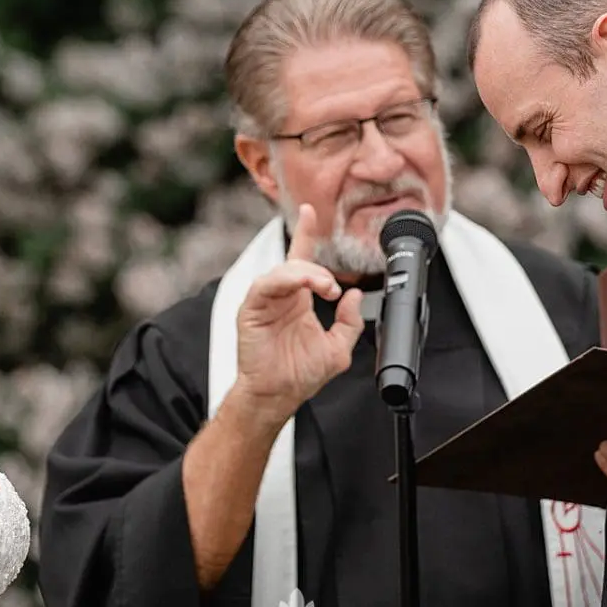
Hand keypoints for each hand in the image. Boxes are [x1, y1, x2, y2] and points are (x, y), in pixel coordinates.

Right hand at [228, 204, 363, 430]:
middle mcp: (281, 296)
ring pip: (283, 272)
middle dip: (317, 268)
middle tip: (331, 288)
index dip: (306, 233)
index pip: (302, 259)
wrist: (277, 396)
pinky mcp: (251, 309)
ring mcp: (265, 301)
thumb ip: (349, 322)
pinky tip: (302, 288)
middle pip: (296, 262)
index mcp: (299, 300)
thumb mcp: (338, 348)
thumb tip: (355, 296)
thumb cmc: (299, 375)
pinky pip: (265, 285)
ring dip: (306, 274)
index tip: (311, 210)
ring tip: (323, 288)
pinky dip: (285, 281)